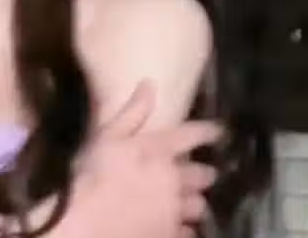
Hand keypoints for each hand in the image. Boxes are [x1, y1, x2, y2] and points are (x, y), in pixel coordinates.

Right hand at [70, 82, 221, 237]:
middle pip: (202, 174)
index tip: (219, 131)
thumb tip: (149, 84)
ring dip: (196, 200)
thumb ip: (132, 112)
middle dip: (205, 172)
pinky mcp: (170, 234)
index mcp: (159, 150)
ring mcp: (174, 210)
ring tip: (191, 200)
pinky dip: (186, 228)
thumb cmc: (93, 174)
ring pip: (199, 205)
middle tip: (205, 172)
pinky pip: (189, 231)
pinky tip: (180, 226)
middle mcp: (173, 179)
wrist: (88, 223)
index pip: (192, 135)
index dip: (208, 132)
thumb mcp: (108, 135)